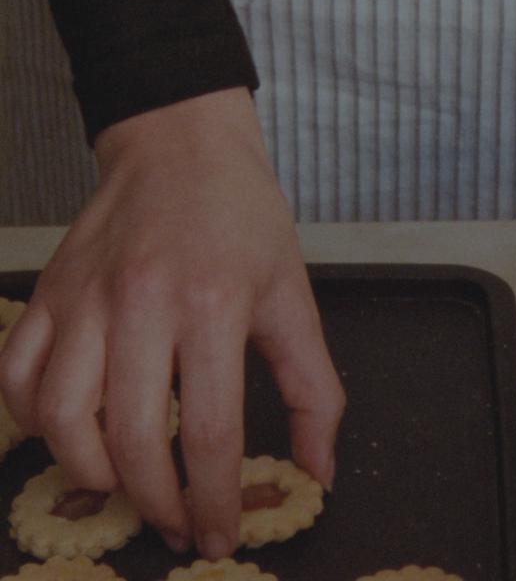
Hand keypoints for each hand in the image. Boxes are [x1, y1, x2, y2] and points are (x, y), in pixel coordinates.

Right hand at [0, 88, 344, 558]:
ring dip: (94, 474)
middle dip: (158, 504)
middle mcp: (142, 304)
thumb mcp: (294, 298)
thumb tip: (318, 467)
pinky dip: (37, 423)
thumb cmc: (244, 219)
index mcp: (214, 305)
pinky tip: (75, 435)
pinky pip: (18, 377)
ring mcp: (85, 299)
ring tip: (130, 487)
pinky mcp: (48, 294)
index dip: (215, 499)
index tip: (220, 534)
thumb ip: (313, 389)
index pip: (209, 432)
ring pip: (62, 418)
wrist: (182, 149)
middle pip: (132, 438)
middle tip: (179, 524)